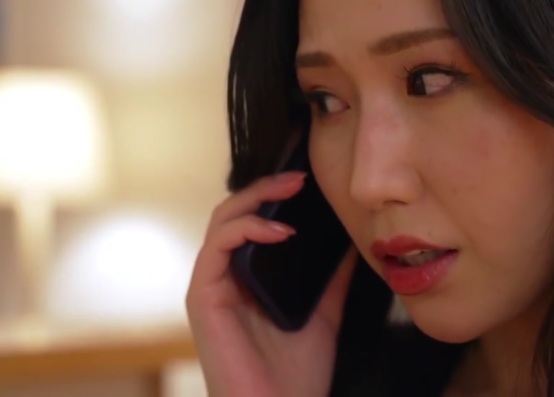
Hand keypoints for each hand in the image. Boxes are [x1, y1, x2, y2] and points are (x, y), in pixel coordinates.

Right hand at [186, 171, 357, 396]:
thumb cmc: (295, 377)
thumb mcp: (323, 315)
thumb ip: (330, 280)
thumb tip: (352, 243)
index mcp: (243, 281)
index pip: (250, 223)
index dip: (273, 197)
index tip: (309, 182)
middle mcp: (221, 279)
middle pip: (233, 213)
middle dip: (265, 188)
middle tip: (300, 177)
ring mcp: (209, 286)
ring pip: (221, 220)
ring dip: (255, 199)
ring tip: (291, 190)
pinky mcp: (202, 297)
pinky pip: (217, 246)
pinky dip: (247, 229)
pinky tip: (279, 232)